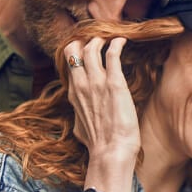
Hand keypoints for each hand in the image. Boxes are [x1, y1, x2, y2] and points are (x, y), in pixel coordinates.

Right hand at [63, 37, 139, 160]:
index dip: (76, 53)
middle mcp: (82, 85)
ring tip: (109, 39)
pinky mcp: (114, 84)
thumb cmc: (99, 144)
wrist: (111, 152)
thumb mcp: (81, 127)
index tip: (85, 50)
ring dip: (100, 41)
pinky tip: (122, 41)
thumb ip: (80, 115)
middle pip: (74, 51)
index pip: (69, 64)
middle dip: (85, 41)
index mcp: (74, 94)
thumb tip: (82, 116)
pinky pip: (112, 55)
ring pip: (91, 49)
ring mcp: (97, 83)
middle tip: (97, 41)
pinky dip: (116, 44)